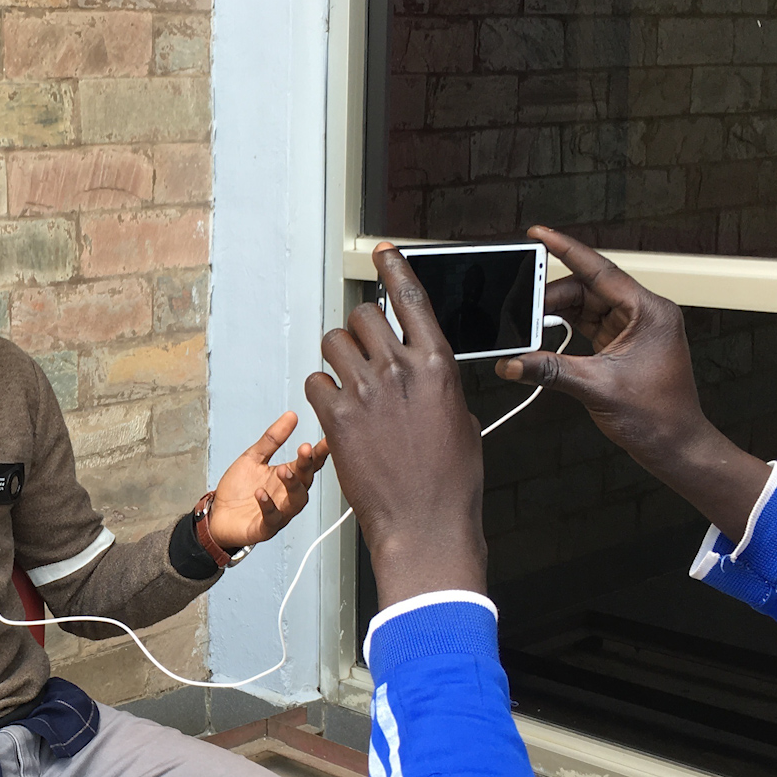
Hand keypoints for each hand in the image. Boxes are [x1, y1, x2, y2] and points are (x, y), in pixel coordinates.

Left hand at [206, 411, 330, 548]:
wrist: (217, 516)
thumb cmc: (238, 490)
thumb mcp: (253, 458)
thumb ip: (273, 438)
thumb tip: (291, 416)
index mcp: (288, 477)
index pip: (309, 464)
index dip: (319, 452)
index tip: (327, 439)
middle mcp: (287, 496)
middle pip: (305, 481)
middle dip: (307, 465)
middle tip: (305, 449)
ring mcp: (278, 513)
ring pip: (295, 502)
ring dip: (292, 485)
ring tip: (283, 470)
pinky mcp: (264, 527)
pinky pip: (271, 518)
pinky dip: (268, 506)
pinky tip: (261, 494)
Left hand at [304, 244, 485, 607]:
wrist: (425, 523)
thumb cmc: (450, 480)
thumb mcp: (460, 419)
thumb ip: (438, 385)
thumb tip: (423, 376)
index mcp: (438, 365)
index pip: (411, 298)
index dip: (394, 269)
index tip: (382, 253)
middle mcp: (400, 369)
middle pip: (361, 316)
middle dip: (358, 331)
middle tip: (361, 355)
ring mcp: (366, 391)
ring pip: (332, 343)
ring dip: (335, 358)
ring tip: (347, 384)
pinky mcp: (337, 416)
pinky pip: (315, 381)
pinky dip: (321, 392)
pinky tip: (335, 411)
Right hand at [494, 226, 768, 540]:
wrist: (676, 445)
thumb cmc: (656, 416)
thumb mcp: (596, 388)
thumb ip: (550, 370)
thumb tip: (512, 363)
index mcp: (648, 312)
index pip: (600, 271)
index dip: (566, 250)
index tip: (539, 234)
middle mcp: (642, 314)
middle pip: (586, 289)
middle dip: (550, 298)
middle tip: (518, 308)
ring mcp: (631, 329)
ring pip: (583, 308)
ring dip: (553, 316)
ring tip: (525, 327)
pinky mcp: (620, 345)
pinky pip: (586, 326)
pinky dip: (562, 331)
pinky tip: (541, 338)